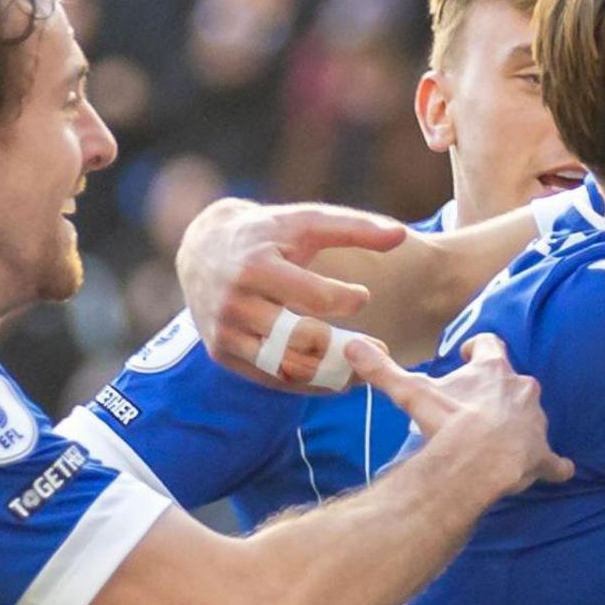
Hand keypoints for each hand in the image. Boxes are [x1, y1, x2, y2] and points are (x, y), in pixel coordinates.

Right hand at [177, 198, 407, 390]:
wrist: (202, 248)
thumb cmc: (266, 233)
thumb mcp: (304, 221)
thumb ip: (354, 228)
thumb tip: (401, 235)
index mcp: (255, 266)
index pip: (312, 296)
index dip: (346, 299)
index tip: (363, 295)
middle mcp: (234, 303)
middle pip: (297, 339)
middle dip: (344, 348)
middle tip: (380, 350)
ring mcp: (225, 331)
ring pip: (284, 366)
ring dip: (330, 374)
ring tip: (363, 372)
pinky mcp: (221, 352)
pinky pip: (269, 378)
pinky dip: (306, 384)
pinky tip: (336, 378)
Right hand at [345, 334, 572, 503]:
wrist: (478, 459)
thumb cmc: (448, 421)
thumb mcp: (411, 392)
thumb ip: (383, 370)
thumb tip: (353, 344)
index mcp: (493, 370)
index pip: (490, 345)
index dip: (478, 348)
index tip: (467, 353)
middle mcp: (522, 389)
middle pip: (515, 382)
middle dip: (500, 391)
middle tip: (479, 404)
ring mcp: (537, 422)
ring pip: (534, 417)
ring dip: (522, 425)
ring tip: (503, 440)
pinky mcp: (543, 454)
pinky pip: (554, 461)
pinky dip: (555, 466)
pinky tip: (557, 472)